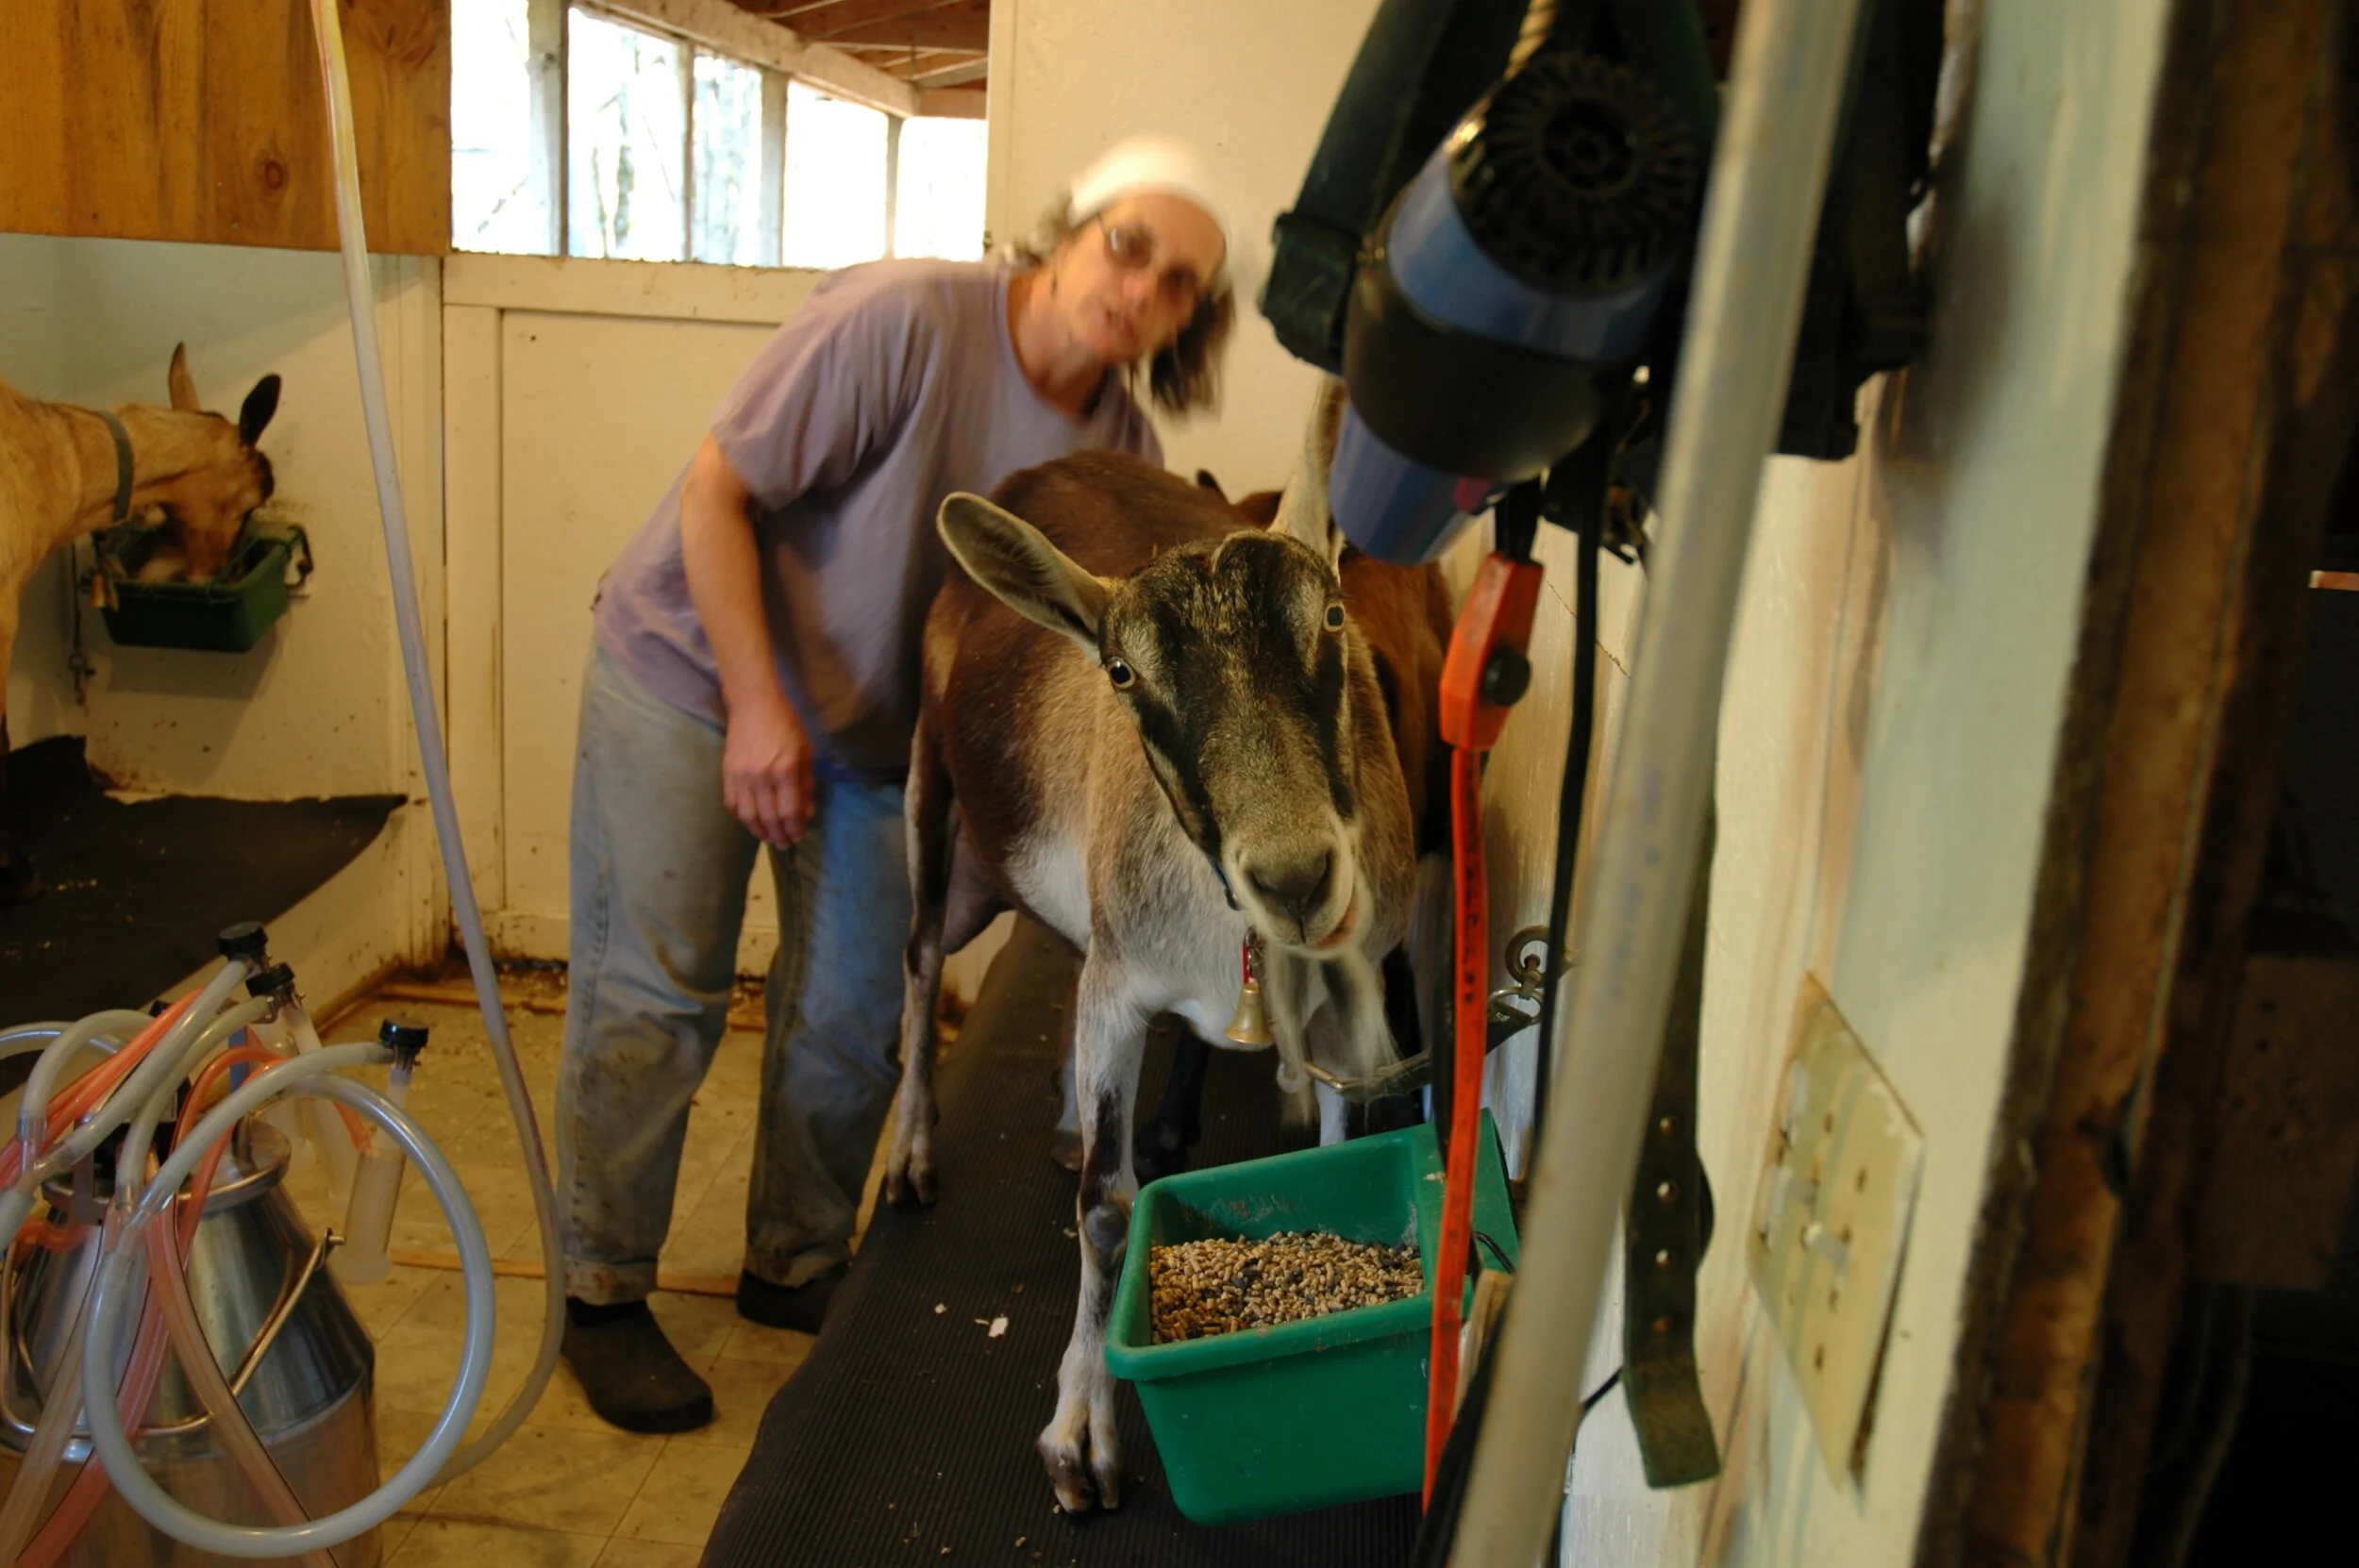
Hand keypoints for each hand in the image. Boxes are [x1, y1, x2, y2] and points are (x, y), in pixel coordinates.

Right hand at [722, 692, 814, 847]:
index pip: (790, 811)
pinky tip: (752, 822)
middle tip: (785, 844)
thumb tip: (807, 813)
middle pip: (770, 818)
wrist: (754, 704)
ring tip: (769, 839)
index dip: (795, 829)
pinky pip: (733, 804)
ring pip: (749, 816)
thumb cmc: (786, 725)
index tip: (799, 837)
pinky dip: (743, 818)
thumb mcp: (806, 752)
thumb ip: (806, 784)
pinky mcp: (727, 773)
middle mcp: (762, 776)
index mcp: (786, 770)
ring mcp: (742, 776)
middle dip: (779, 836)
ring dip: (760, 832)